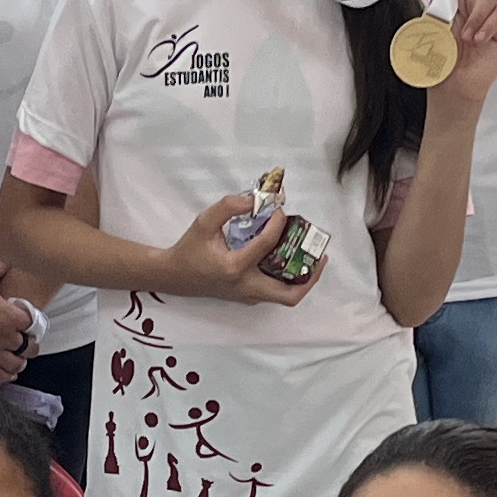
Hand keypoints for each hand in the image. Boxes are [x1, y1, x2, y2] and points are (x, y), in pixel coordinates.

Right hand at [163, 190, 320, 308]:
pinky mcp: (247, 297)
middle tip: (320, 256)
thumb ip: (228, 206)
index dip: (278, 223)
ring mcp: (248, 296)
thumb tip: (255, 199)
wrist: (175, 276)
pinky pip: (275, 293)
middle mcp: (245, 287)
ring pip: (285, 298)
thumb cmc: (189, 249)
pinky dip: (288, 280)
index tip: (280, 210)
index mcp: (235, 268)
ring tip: (313, 260)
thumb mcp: (204, 222)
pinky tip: (290, 261)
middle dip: (311, 275)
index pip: (267, 244)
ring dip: (303, 280)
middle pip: (289, 293)